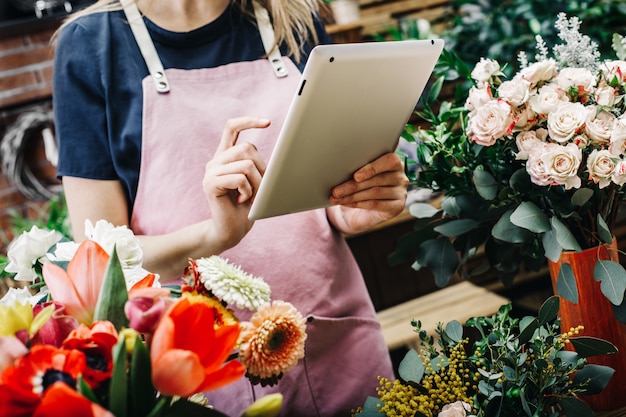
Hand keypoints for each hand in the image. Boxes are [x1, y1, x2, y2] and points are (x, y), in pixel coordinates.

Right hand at [203, 117, 268, 248]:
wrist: (231, 231)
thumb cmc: (247, 207)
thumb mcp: (256, 182)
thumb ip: (257, 165)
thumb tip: (279, 155)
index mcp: (225, 156)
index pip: (232, 128)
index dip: (248, 122)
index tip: (268, 122)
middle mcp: (215, 161)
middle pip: (247, 148)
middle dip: (261, 169)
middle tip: (260, 189)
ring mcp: (210, 172)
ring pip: (245, 164)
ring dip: (256, 183)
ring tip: (251, 197)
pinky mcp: (210, 184)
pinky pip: (238, 178)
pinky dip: (247, 191)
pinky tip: (242, 200)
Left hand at [327, 152, 408, 234]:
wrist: (359, 211)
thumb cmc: (358, 186)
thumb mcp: (357, 175)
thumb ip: (357, 168)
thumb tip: (340, 166)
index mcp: (393, 162)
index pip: (389, 160)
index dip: (372, 168)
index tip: (355, 176)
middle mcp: (400, 176)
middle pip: (377, 179)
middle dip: (353, 185)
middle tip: (336, 190)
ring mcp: (400, 192)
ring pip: (375, 192)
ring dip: (352, 195)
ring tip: (336, 197)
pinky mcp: (397, 207)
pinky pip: (375, 204)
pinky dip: (357, 203)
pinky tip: (345, 203)